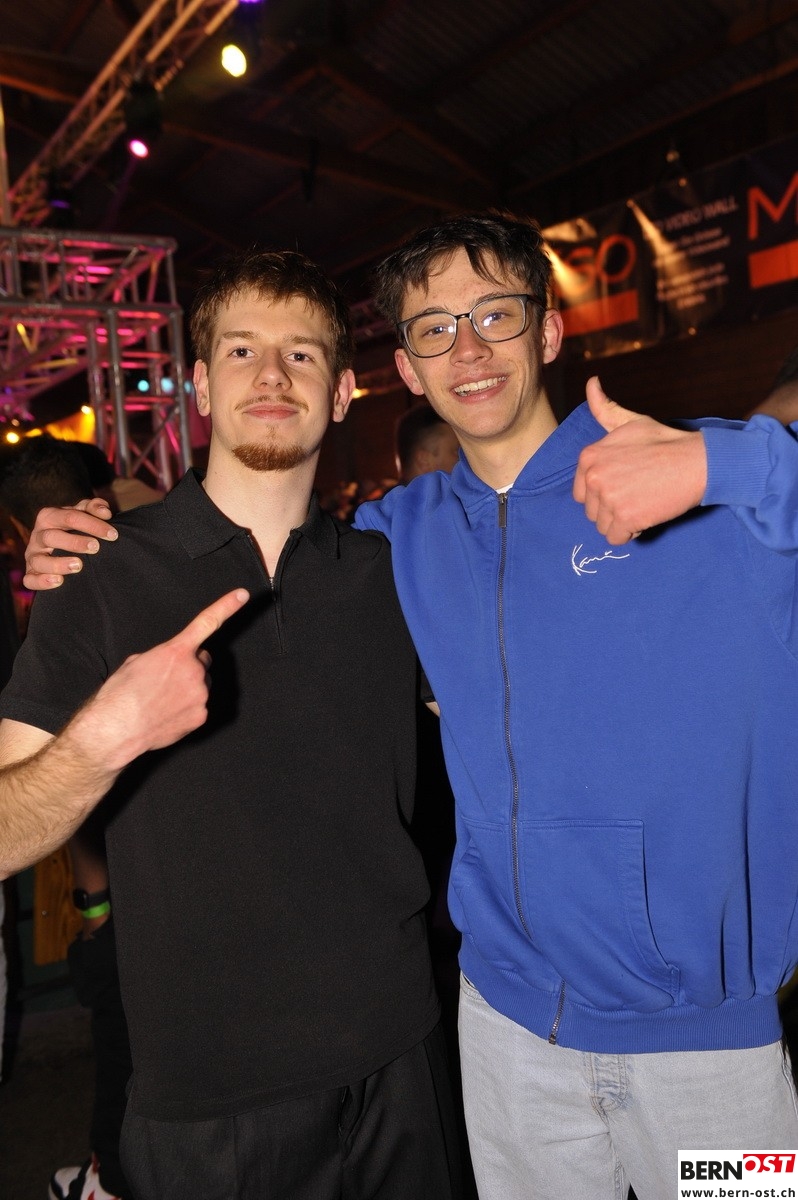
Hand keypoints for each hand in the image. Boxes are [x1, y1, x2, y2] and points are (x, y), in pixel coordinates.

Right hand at [23, 497, 116, 589]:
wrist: (58, 545)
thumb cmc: (72, 527)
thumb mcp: (82, 513)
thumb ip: (94, 508)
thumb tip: (105, 513)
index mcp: (50, 517)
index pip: (70, 517)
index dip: (92, 525)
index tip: (112, 534)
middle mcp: (38, 535)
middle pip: (51, 537)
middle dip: (74, 542)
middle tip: (95, 547)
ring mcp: (33, 555)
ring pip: (38, 560)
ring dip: (57, 564)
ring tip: (78, 565)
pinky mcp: (30, 573)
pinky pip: (30, 579)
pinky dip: (42, 581)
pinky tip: (59, 581)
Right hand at [68, 588, 249, 770]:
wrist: (116, 729)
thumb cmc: (120, 695)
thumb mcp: (135, 662)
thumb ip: (160, 656)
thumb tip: (167, 664)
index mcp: (176, 651)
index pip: (207, 623)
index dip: (227, 606)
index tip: (242, 595)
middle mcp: (193, 670)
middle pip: (201, 662)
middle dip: (188, 666)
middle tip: (165, 680)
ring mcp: (200, 694)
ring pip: (200, 685)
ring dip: (186, 689)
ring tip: (161, 700)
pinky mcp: (201, 715)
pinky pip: (198, 706)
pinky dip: (186, 709)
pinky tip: (167, 713)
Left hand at [573, 377, 706, 544]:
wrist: (697, 461)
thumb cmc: (666, 442)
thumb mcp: (631, 421)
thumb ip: (605, 409)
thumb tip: (591, 383)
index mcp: (589, 456)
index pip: (582, 491)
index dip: (604, 493)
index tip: (627, 483)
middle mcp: (593, 477)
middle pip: (592, 511)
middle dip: (612, 508)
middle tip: (639, 493)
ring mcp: (609, 498)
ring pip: (603, 526)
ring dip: (622, 521)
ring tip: (644, 502)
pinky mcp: (626, 517)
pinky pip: (616, 538)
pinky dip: (631, 533)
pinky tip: (646, 516)